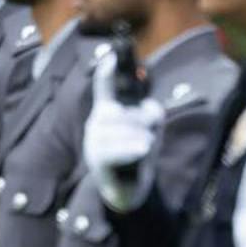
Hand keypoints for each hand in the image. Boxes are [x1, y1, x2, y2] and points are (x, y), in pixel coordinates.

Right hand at [83, 45, 165, 211]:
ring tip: (140, 154)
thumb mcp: (150, 129)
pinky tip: (141, 151)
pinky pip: (121, 148)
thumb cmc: (137, 154)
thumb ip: (151, 113)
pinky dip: (135, 149)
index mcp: (107, 111)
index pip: (104, 87)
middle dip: (145, 125)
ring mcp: (94, 141)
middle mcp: (96, 122)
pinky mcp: (97, 159)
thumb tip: (147, 111)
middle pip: (130, 112)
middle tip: (145, 141)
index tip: (110, 56)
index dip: (107, 72)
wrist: (126, 190)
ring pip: (130, 129)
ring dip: (144, 141)